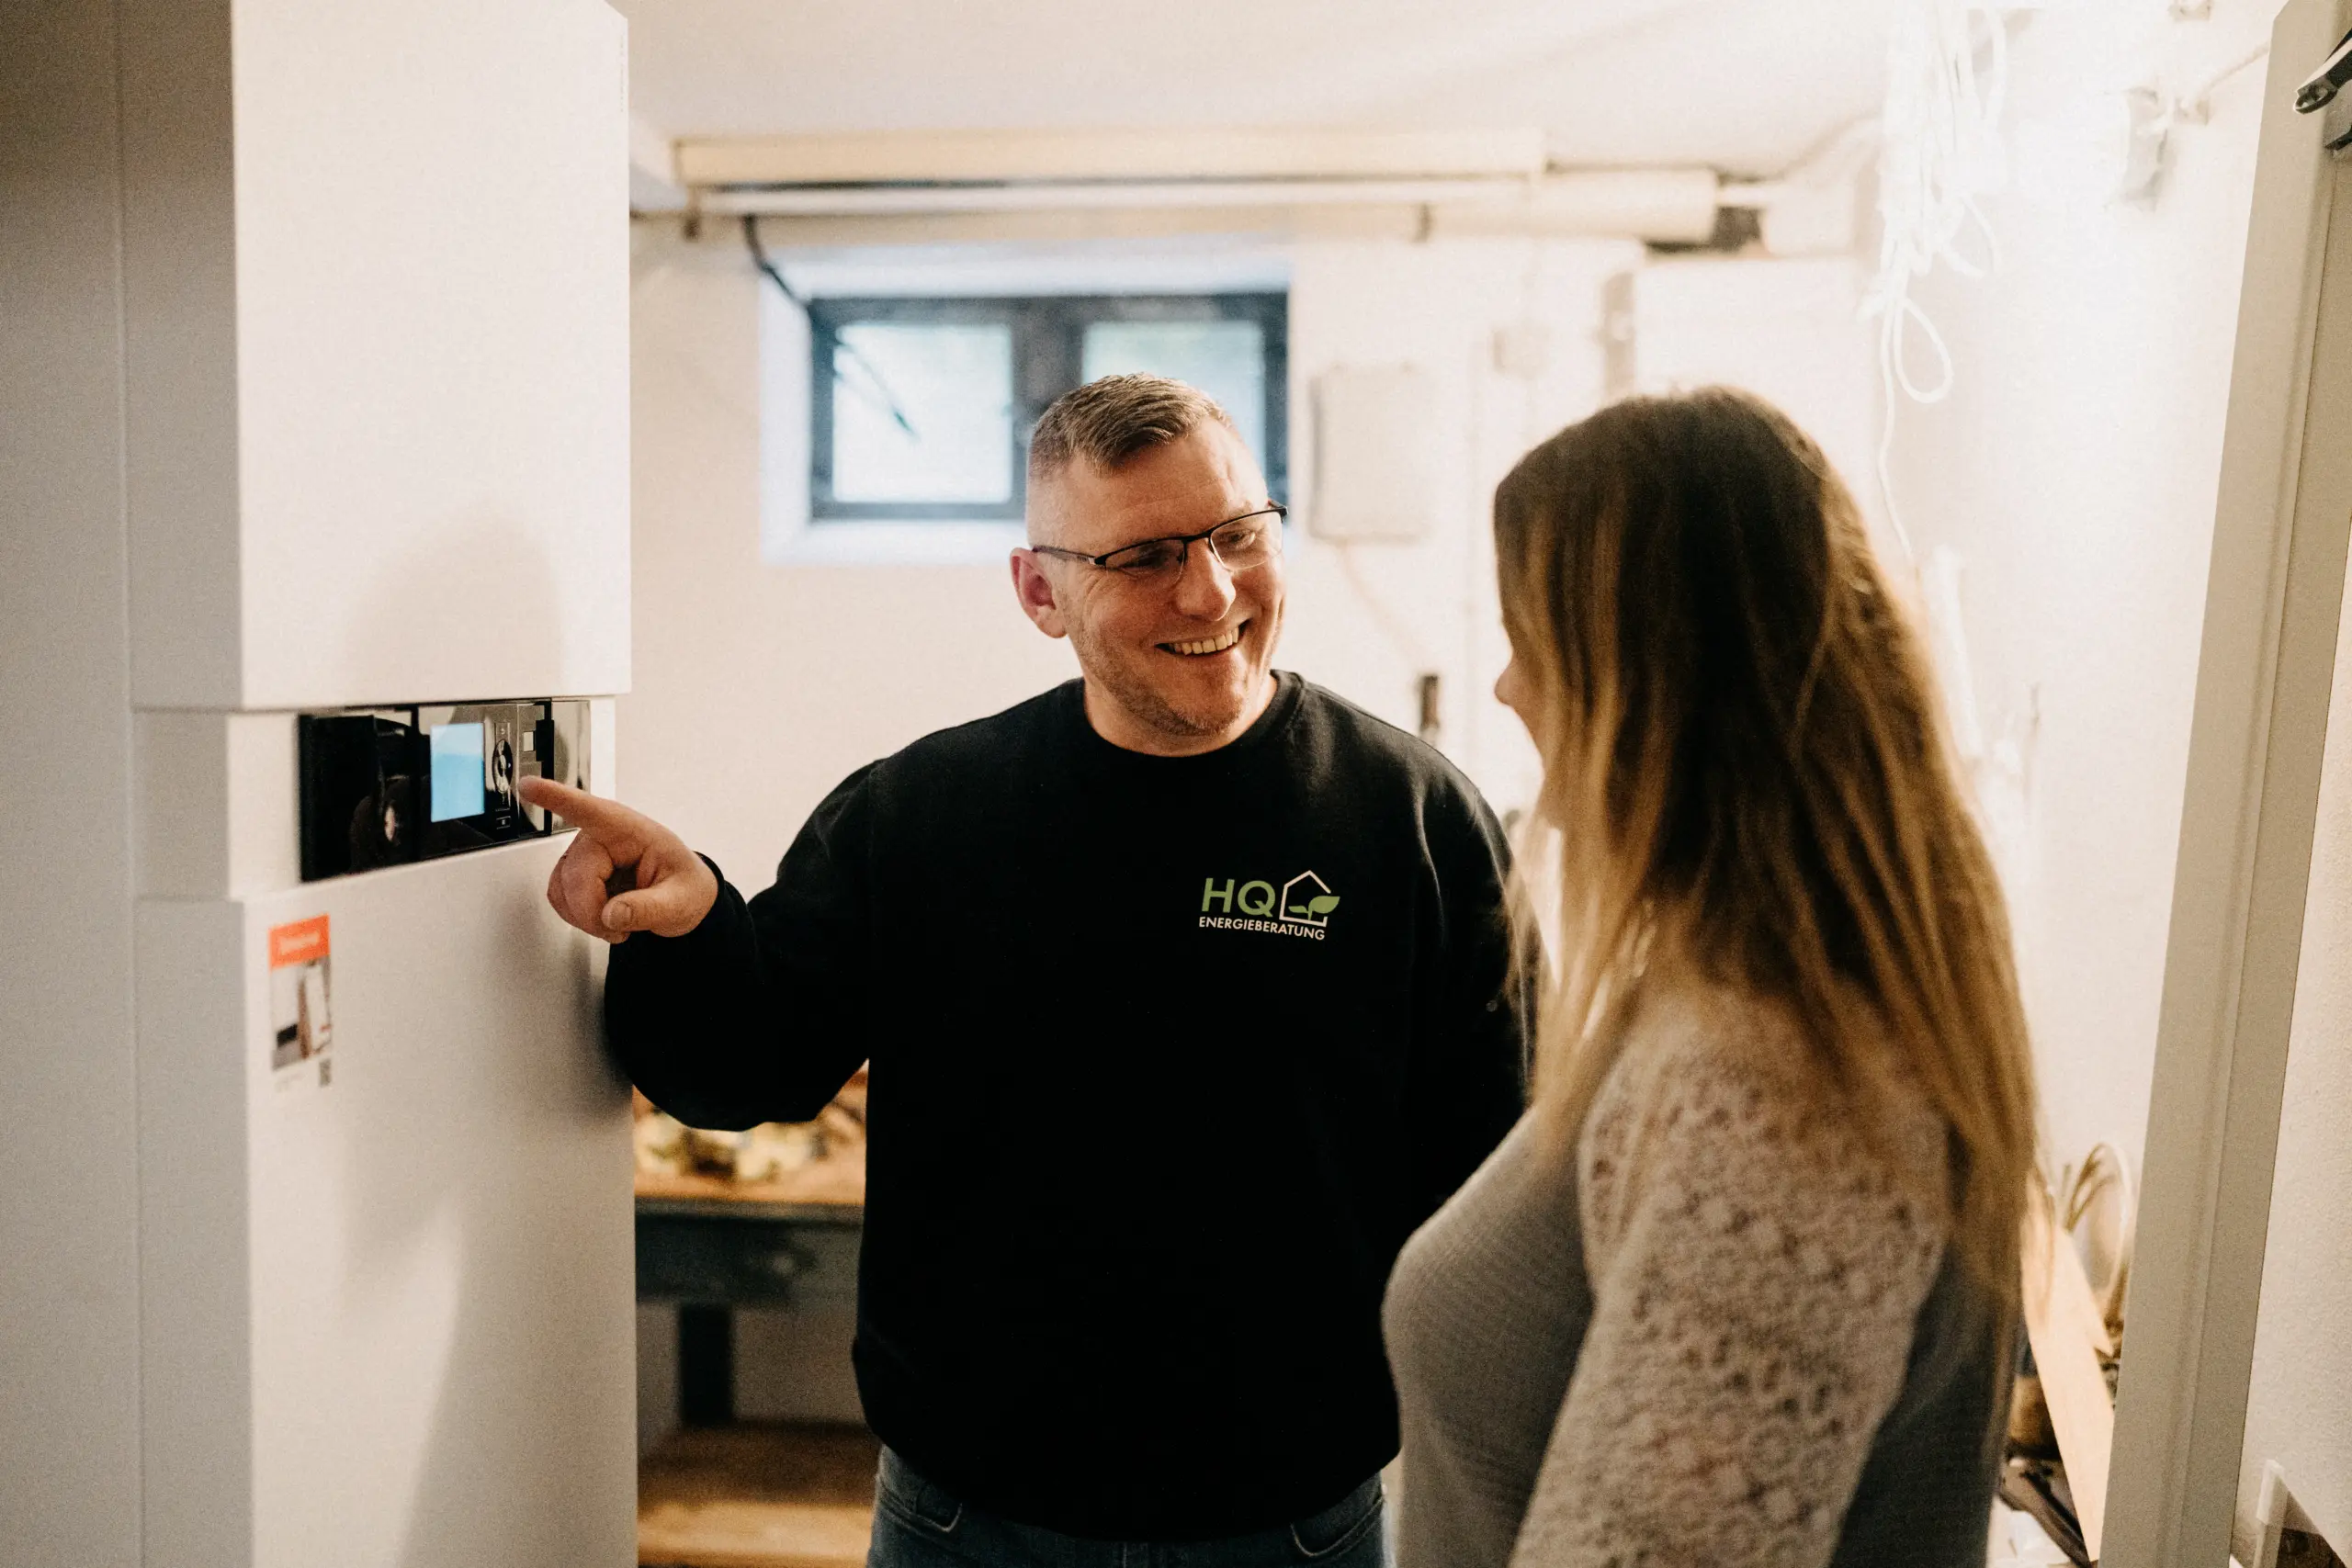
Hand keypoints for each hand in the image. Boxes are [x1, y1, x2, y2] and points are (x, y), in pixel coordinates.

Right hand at [518, 777, 719, 942]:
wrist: (682, 898)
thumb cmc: (683, 886)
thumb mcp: (681, 901)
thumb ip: (649, 909)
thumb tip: (612, 915)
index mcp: (629, 830)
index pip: (590, 810)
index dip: (556, 798)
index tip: (528, 786)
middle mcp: (600, 836)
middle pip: (576, 877)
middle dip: (593, 912)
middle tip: (622, 928)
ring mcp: (582, 854)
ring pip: (561, 890)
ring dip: (585, 917)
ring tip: (617, 921)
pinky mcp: (572, 872)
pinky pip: (558, 897)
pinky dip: (577, 916)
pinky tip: (601, 916)